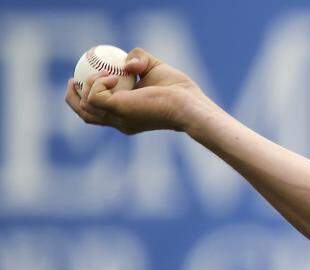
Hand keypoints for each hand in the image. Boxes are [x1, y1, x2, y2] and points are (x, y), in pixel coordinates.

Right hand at [64, 47, 209, 133]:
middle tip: (74, 79)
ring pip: (86, 106)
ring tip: (104, 73)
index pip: (99, 114)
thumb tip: (126, 65)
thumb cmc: (179, 89)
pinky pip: (95, 96)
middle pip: (86, 116)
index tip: (82, 79)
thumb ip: (138, 60)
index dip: (86, 98)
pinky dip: (99, 82)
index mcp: (127, 116)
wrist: (189, 102)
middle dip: (73, 98)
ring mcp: (118, 118)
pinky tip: (114, 76)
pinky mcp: (118, 110)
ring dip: (89, 85)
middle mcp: (120, 122)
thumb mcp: (154, 68)